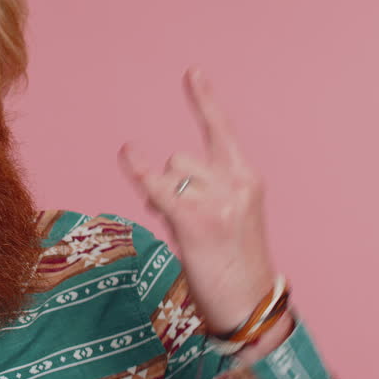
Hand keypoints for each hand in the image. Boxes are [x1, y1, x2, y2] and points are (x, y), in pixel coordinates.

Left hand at [118, 68, 282, 339]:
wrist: (251, 307)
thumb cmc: (236, 267)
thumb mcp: (229, 219)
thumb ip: (202, 192)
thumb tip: (159, 184)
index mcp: (248, 179)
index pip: (221, 131)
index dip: (204, 101)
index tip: (191, 71)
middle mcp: (237, 183)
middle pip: (181, 159)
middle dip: (170, 181)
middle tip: (175, 215)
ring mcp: (218, 201)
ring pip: (170, 174)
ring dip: (162, 197)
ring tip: (182, 230)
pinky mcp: (196, 220)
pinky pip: (158, 187)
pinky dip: (139, 172)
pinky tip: (127, 154)